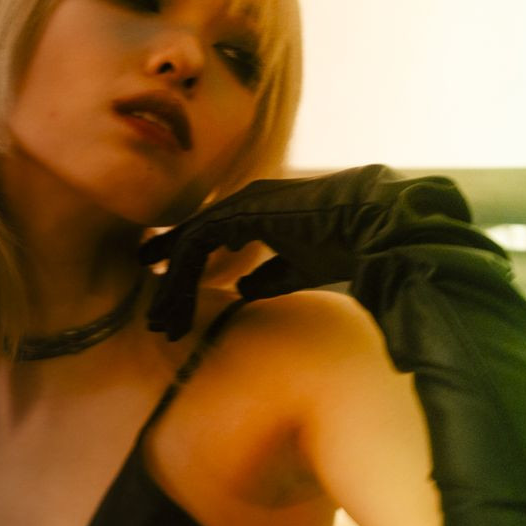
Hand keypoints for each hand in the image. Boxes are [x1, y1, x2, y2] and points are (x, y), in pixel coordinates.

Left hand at [137, 166, 482, 340]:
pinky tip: (175, 298)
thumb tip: (240, 290)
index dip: (185, 275)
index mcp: (254, 215)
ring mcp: (239, 204)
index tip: (170, 306)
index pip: (207, 243)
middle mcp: (241, 205)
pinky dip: (183, 272)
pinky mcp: (240, 211)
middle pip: (192, 244)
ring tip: (162, 321)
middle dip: (172, 285)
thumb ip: (268, 278)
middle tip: (156, 321)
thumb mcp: (297, 269)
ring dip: (174, 286)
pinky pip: (199, 242)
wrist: (369, 225)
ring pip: (190, 244)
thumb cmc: (342, 244)